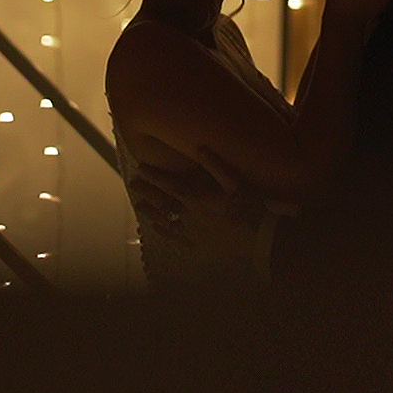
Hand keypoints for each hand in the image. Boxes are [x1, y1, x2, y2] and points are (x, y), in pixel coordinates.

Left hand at [128, 150, 265, 253]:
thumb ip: (216, 165)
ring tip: (139, 205)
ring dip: (151, 212)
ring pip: (165, 220)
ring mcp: (192, 231)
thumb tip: (200, 147)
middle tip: (133, 184)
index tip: (141, 168)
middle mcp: (190, 215)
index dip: (154, 175)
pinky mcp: (198, 245)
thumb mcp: (235, 182)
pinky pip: (175, 238)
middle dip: (147, 191)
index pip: (169, 184)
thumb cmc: (250, 207)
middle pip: (162, 202)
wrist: (259, 238)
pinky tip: (156, 228)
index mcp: (197, 197)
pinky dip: (164, 231)